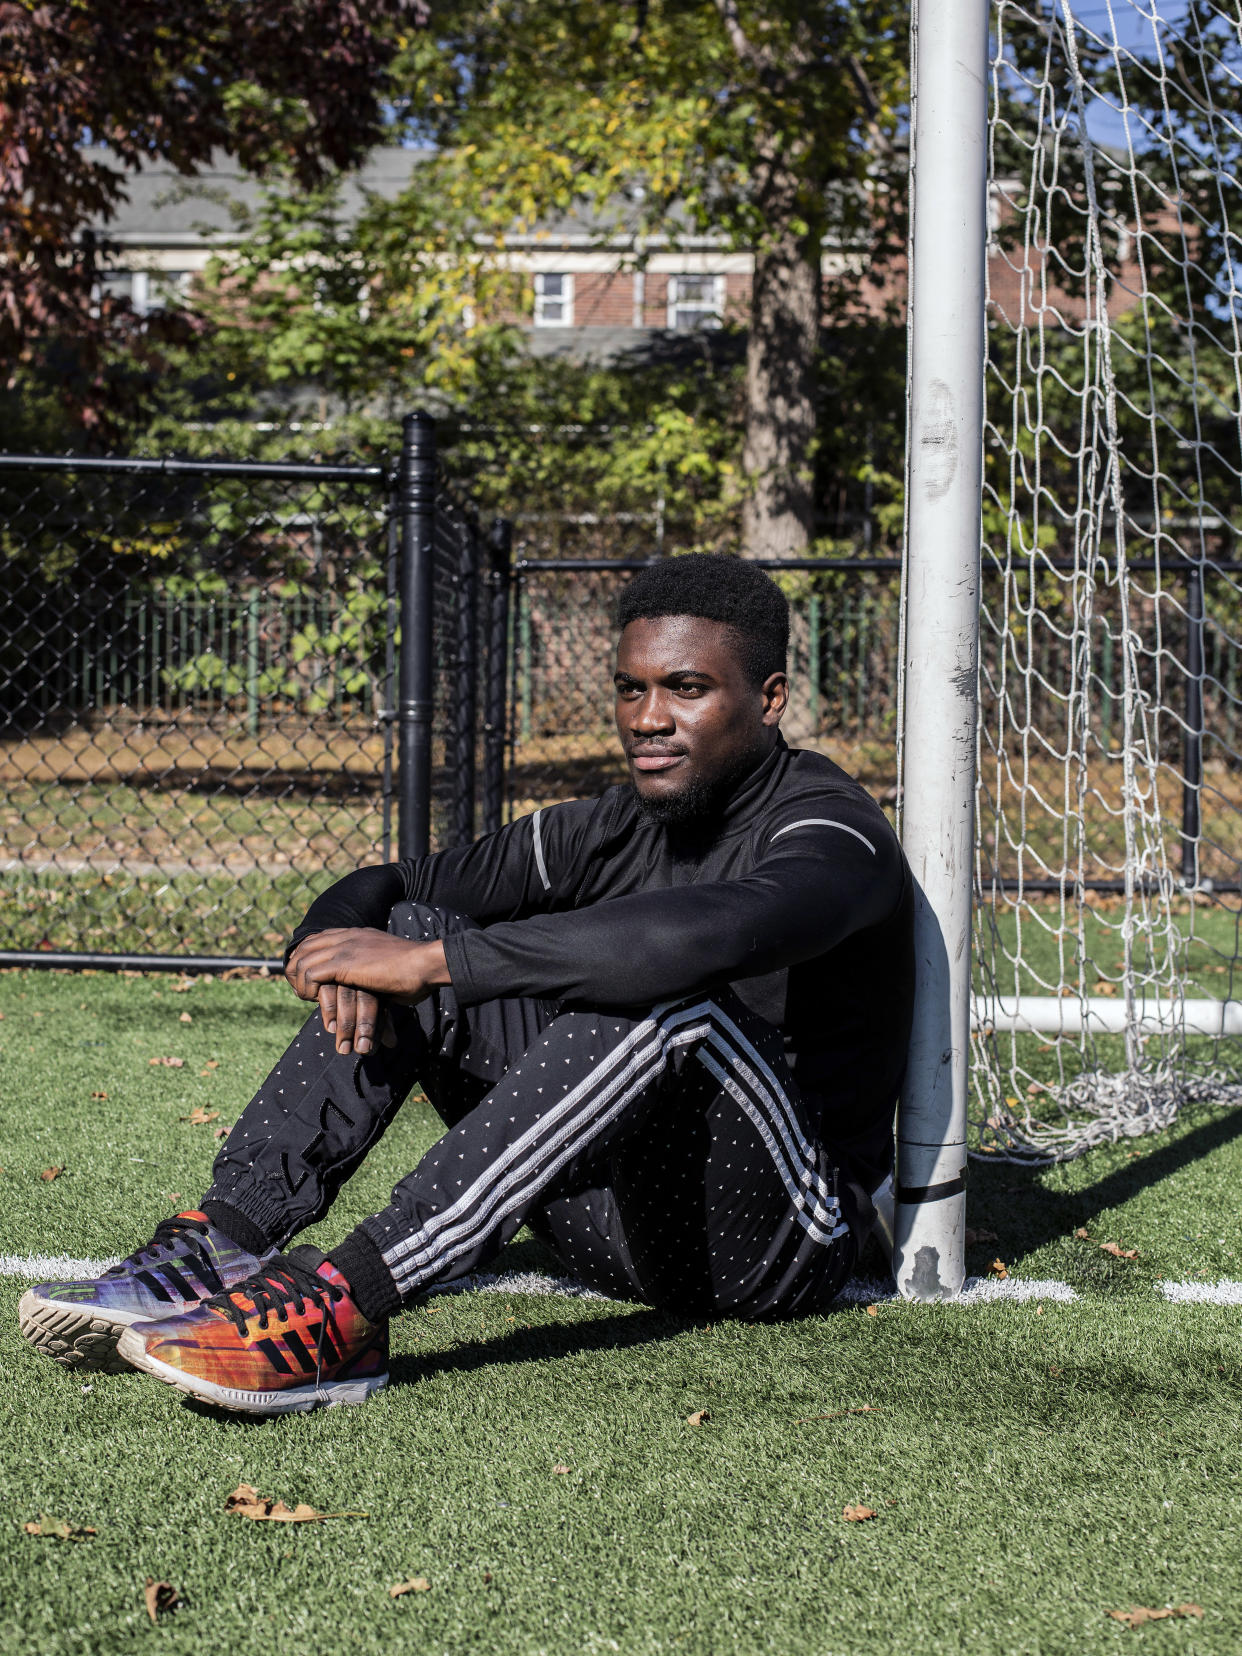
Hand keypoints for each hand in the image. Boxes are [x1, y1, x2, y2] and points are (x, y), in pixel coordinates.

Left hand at [286, 929, 449, 1056]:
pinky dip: (307, 988)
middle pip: (304, 947)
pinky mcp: (343, 964)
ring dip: (299, 982)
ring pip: (302, 960)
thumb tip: (372, 984)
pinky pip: (310, 974)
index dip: (308, 957)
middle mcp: (346, 936)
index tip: (309, 979)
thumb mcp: (388, 964)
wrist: (424, 965)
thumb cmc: (415, 971)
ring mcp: (344, 948)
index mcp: (357, 934)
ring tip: (306, 998)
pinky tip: (314, 1000)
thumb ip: (373, 968)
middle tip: (301, 991)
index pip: (318, 939)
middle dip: (296, 970)